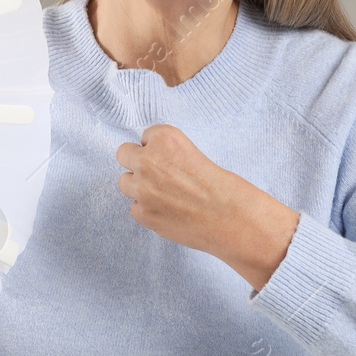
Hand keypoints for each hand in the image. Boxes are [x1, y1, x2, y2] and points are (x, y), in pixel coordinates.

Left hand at [115, 124, 298, 289]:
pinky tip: (169, 212)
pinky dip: (148, 210)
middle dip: (138, 162)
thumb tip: (148, 162)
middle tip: (158, 174)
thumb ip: (167, 153)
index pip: (145, 137)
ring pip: (125, 182)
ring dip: (139, 186)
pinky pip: (134, 208)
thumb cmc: (221, 186)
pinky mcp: (143, 213)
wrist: (231, 218)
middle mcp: (148, 160)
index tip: (171, 159)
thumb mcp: (194, 152)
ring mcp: (142, 188)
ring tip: (164, 195)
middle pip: (124, 154)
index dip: (157, 149)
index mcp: (165, 138)